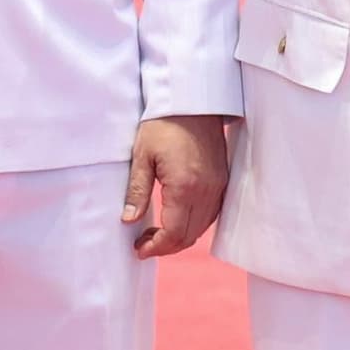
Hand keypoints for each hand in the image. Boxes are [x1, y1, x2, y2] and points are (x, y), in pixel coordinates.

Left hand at [121, 113, 231, 256]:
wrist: (193, 100)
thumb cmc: (163, 123)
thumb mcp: (142, 155)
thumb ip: (136, 191)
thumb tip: (128, 220)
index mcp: (184, 186)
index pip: (174, 233)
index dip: (156, 248)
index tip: (139, 250)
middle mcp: (206, 191)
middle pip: (189, 236)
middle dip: (166, 246)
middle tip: (143, 243)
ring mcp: (217, 186)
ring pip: (202, 228)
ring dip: (180, 237)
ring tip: (156, 232)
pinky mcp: (222, 180)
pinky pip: (211, 214)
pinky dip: (194, 224)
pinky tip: (176, 218)